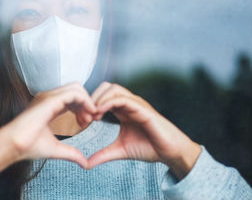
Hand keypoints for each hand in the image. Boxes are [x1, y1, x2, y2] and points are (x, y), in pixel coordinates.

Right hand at [0, 82, 96, 177]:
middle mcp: (49, 98)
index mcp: (49, 106)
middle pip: (76, 90)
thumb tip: (85, 163)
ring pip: (76, 88)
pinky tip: (88, 114)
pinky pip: (74, 93)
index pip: (71, 98)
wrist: (13, 145)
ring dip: (87, 101)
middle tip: (91, 120)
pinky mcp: (50, 100)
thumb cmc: (27, 146)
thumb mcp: (55, 149)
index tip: (86, 123)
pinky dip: (85, 101)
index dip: (82, 108)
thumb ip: (71, 153)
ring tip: (90, 118)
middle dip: (87, 103)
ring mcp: (49, 97)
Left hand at [87, 82, 201, 178]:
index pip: (102, 96)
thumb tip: (86, 164)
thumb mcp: (120, 150)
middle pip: (106, 87)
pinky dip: (109, 102)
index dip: (90, 104)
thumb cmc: (149, 148)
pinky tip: (100, 113)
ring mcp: (136, 103)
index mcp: (122, 109)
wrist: (169, 152)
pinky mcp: (142, 108)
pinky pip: (123, 99)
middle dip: (92, 97)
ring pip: (113, 89)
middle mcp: (128, 103)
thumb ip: (103, 154)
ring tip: (92, 115)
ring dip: (99, 99)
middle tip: (85, 115)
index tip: (82, 120)